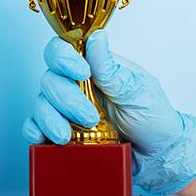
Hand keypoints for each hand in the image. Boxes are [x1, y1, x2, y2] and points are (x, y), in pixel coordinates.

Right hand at [22, 30, 195, 195]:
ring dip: (52, 118)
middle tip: (89, 116)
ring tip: (71, 135)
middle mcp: (78, 87)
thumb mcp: (137, 91)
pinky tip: (46, 139)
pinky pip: (37, 129)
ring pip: (41, 104)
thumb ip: (110, 68)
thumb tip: (96, 37)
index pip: (65, 50)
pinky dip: (36, 132)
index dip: (64, 58)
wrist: (159, 157)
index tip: (81, 73)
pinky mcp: (63, 134)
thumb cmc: (154, 120)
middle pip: (50, 79)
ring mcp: (68, 112)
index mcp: (96, 70)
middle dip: (66, 99)